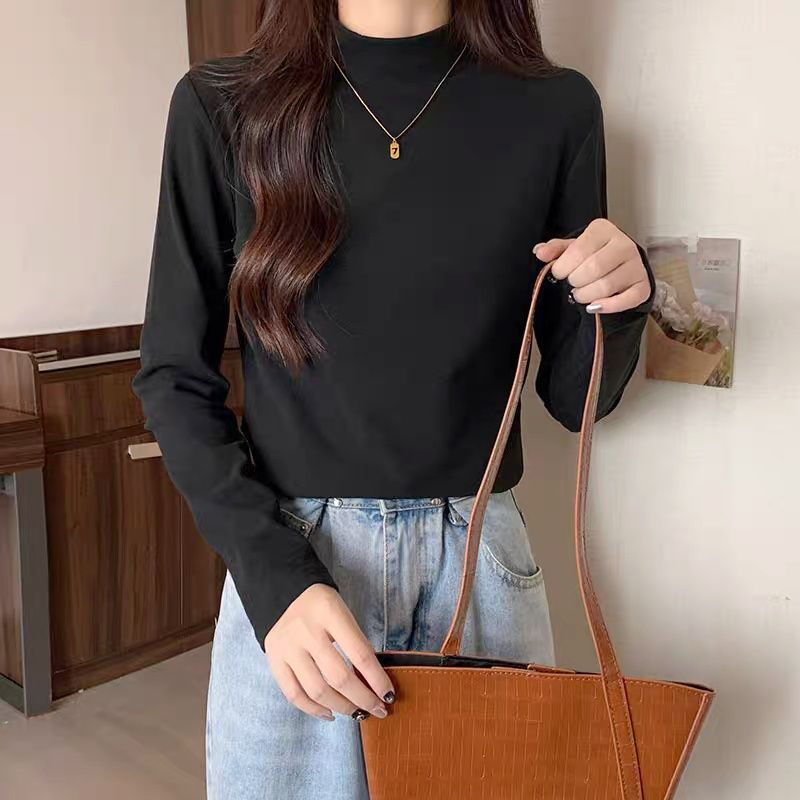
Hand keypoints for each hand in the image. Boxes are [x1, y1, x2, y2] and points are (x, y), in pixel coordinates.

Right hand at [264, 583, 393, 720]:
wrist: (281, 590)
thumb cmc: (319, 603)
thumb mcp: (342, 610)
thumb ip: (355, 640)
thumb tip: (373, 680)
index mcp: (329, 612)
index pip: (359, 653)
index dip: (377, 679)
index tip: (389, 695)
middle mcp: (306, 631)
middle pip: (339, 677)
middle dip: (363, 699)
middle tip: (377, 709)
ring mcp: (287, 648)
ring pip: (317, 690)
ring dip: (342, 707)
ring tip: (357, 712)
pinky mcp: (274, 660)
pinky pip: (293, 694)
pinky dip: (313, 709)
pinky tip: (330, 713)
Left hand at [533, 218, 650, 312]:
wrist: (620, 264)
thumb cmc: (593, 254)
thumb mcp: (573, 247)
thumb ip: (556, 250)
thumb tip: (540, 252)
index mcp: (603, 230)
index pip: (578, 250)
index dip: (563, 267)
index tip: (559, 273)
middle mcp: (624, 244)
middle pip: (593, 269)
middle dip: (575, 282)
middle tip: (572, 284)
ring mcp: (636, 266)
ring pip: (606, 286)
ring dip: (586, 296)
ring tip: (581, 294)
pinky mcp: (643, 286)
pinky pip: (625, 301)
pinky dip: (607, 307)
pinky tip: (594, 306)